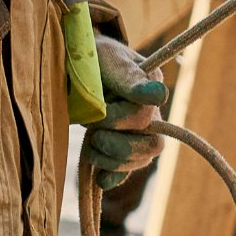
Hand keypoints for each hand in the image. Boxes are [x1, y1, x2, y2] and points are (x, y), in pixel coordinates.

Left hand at [82, 33, 167, 189]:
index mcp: (151, 84)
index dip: (116, 118)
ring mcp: (140, 133)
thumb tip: (160, 95)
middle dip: (119, 146)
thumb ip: (130, 79)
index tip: (97, 108)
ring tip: (90, 141)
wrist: (74, 66)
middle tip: (94, 133)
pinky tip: (99, 177)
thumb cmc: (93, 58)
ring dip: (110, 159)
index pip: (142, 116)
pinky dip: (111, 177)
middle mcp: (152, 112)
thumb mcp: (106, 60)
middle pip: (152, 145)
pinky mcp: (124, 149)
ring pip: (140, 161)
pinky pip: (125, 173)